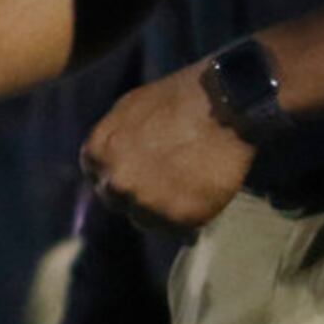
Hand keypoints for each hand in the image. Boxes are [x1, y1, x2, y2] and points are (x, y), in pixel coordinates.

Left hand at [81, 65, 252, 235]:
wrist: (226, 102)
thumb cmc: (182, 95)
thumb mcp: (131, 106)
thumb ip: (114, 137)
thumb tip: (111, 160)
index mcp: (97, 155)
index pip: (102, 181)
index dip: (127, 177)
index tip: (147, 172)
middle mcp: (116, 184)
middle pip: (123, 203)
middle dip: (143, 194)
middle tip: (172, 180)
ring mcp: (146, 203)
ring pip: (149, 220)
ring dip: (166, 209)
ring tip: (191, 187)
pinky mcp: (179, 218)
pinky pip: (182, 229)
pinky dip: (194, 216)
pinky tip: (206, 194)